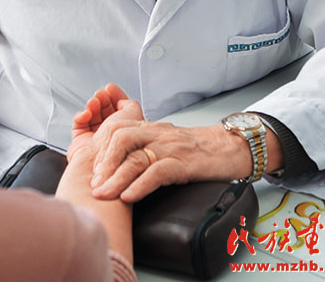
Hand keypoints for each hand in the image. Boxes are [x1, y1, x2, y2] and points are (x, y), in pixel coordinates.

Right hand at [68, 83, 142, 160]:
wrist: (106, 167)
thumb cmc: (123, 145)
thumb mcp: (133, 117)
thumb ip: (130, 105)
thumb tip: (122, 99)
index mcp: (125, 131)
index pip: (118, 109)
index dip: (114, 96)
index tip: (111, 88)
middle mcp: (111, 136)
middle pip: (104, 110)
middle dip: (102, 99)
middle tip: (101, 94)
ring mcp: (95, 140)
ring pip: (91, 115)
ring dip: (92, 105)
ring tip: (94, 102)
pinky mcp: (81, 144)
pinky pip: (79, 125)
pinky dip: (81, 116)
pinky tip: (86, 114)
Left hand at [90, 121, 255, 202]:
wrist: (229, 147)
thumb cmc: (196, 148)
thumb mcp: (165, 140)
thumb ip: (144, 145)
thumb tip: (118, 164)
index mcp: (151, 128)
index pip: (117, 128)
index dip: (101, 148)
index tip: (94, 170)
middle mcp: (157, 134)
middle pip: (121, 138)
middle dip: (104, 162)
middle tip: (95, 184)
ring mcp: (170, 148)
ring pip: (136, 157)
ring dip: (115, 179)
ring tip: (103, 195)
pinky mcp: (184, 164)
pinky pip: (157, 172)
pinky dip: (140, 186)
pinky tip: (128, 197)